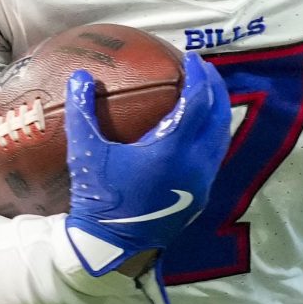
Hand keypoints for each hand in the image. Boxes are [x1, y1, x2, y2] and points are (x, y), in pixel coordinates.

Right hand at [62, 53, 231, 303]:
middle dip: (215, 87)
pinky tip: (196, 129)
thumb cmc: (99, 197)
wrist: (112, 245)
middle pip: (218, 116)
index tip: (192, 57)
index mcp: (172, 150)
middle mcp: (195, 165)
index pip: (198, 102)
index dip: (199, 75)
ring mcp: (201, 182)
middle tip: (204, 68)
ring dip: (216, 111)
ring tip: (205, 93)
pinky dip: (211, 133)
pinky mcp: (201, 195)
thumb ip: (82, 111)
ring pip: (221, 137)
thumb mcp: (85, 152)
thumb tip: (81, 75)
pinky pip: (215, 154)